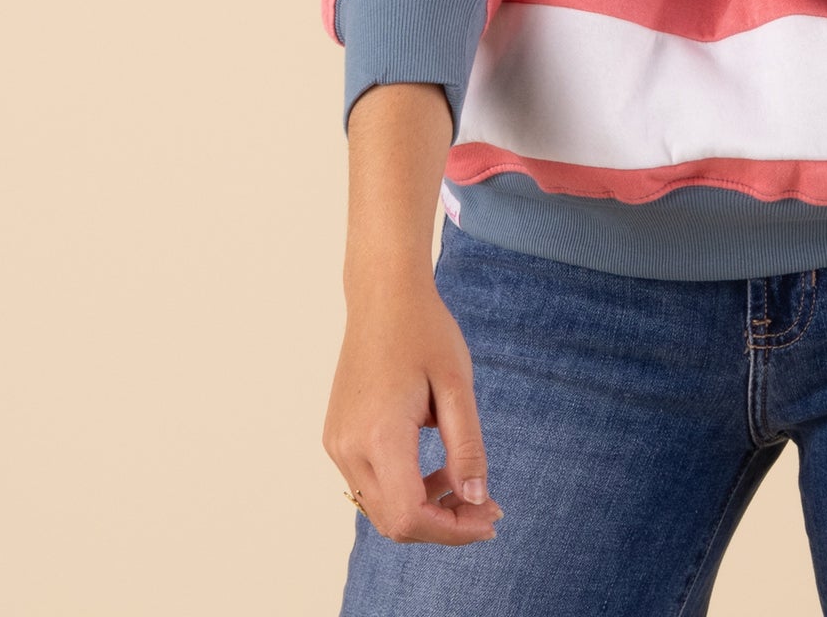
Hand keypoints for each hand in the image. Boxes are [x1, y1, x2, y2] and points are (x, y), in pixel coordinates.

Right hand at [324, 278, 504, 545]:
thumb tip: (476, 499)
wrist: (383, 296)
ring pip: (380, 508)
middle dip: (443, 524)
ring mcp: (337, 443)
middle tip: (486, 507)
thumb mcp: (456, 385)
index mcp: (379, 434)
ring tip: (464, 486)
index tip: (489, 518)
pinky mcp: (337, 436)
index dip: (451, 530)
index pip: (409, 516)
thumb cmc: (424, 331)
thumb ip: (466, 446)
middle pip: (393, 522)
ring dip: (424, 510)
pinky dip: (404, 491)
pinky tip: (434, 469)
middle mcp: (348, 447)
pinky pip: (370, 484)